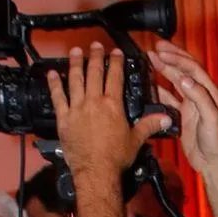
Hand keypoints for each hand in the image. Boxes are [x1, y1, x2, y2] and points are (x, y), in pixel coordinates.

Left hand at [47, 42, 172, 177]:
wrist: (96, 170)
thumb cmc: (115, 157)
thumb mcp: (136, 140)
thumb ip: (149, 125)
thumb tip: (164, 118)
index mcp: (112, 105)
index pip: (115, 77)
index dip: (116, 62)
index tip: (116, 53)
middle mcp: (94, 103)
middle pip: (94, 73)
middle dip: (95, 57)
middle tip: (95, 46)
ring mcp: (77, 109)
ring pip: (75, 80)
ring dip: (76, 64)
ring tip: (76, 52)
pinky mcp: (64, 119)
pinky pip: (57, 98)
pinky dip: (54, 85)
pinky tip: (52, 74)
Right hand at [148, 41, 217, 173]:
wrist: (212, 163)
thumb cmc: (217, 142)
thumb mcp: (211, 118)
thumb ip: (199, 98)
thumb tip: (185, 79)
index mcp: (210, 93)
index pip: (193, 69)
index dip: (177, 58)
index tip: (162, 51)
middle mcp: (201, 96)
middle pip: (184, 71)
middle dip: (170, 57)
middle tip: (155, 48)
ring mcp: (191, 105)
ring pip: (175, 82)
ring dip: (163, 70)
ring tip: (150, 60)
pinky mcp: (183, 116)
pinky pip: (169, 99)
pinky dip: (159, 91)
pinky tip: (150, 86)